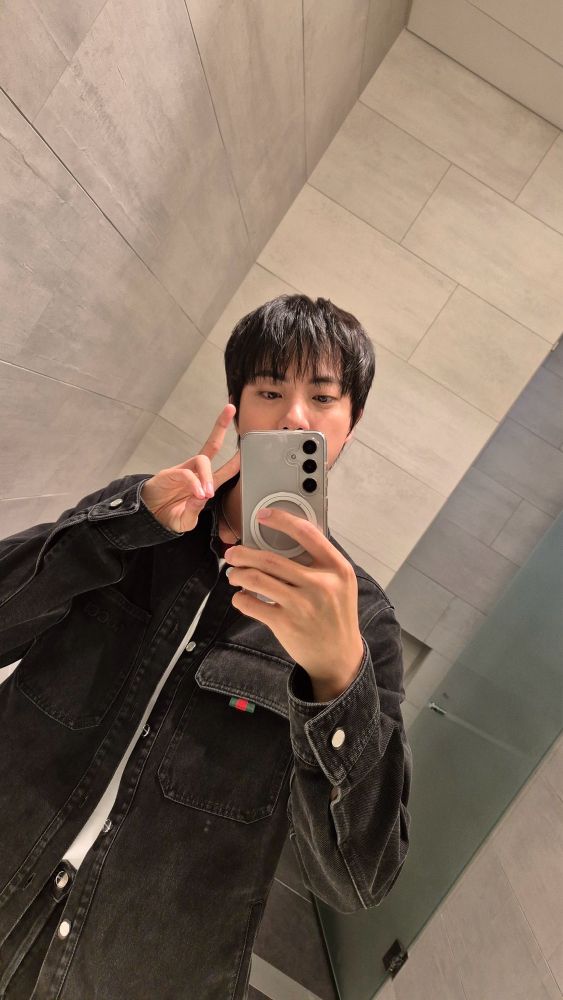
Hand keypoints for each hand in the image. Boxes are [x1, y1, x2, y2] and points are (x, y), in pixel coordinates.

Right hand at [141, 404, 238, 533]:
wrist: (147, 518)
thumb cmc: (168, 516)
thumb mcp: (186, 520)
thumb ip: (195, 510)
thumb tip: (203, 496)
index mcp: (203, 484)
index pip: (223, 469)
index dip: (235, 460)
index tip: (247, 446)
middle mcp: (194, 472)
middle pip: (211, 446)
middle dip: (220, 427)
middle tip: (230, 409)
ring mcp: (182, 471)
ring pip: (201, 459)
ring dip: (208, 475)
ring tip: (208, 493)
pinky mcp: (168, 474)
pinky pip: (185, 474)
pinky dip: (194, 483)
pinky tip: (198, 494)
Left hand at [224, 508, 364, 698]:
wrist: (339, 656)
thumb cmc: (336, 614)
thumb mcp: (340, 583)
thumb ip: (320, 561)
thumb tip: (284, 538)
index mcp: (337, 568)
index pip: (306, 533)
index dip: (281, 520)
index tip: (262, 515)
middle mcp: (321, 584)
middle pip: (270, 559)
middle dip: (243, 553)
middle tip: (232, 553)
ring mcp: (302, 605)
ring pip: (256, 579)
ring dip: (238, 574)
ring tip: (233, 574)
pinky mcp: (285, 624)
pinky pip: (251, 604)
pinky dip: (240, 598)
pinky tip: (241, 596)